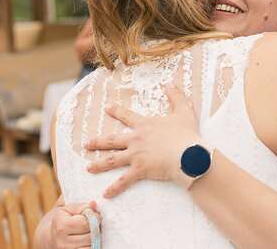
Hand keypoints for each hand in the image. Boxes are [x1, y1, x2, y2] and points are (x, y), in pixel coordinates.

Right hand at [41, 201, 98, 248]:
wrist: (48, 238)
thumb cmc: (59, 220)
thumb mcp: (64, 209)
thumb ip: (79, 205)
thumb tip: (93, 204)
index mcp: (61, 226)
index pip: (85, 222)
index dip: (94, 216)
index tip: (94, 214)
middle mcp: (63, 242)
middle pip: (91, 234)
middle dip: (95, 227)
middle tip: (94, 223)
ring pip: (92, 244)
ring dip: (95, 237)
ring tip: (90, 231)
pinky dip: (91, 245)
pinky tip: (87, 239)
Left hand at [85, 84, 200, 197]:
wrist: (190, 154)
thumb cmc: (187, 134)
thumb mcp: (183, 111)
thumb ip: (176, 96)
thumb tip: (170, 82)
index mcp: (145, 125)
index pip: (127, 116)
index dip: (116, 111)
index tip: (107, 108)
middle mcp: (136, 139)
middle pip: (112, 140)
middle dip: (98, 142)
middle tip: (86, 144)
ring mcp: (136, 155)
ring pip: (112, 160)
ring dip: (99, 164)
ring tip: (88, 167)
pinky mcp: (140, 169)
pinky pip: (124, 180)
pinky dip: (115, 188)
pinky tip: (106, 194)